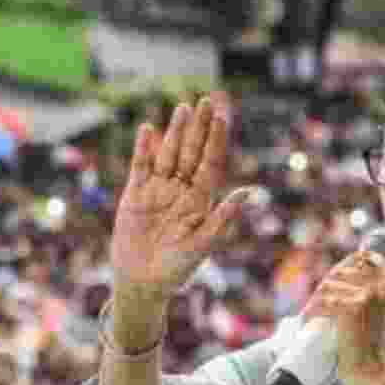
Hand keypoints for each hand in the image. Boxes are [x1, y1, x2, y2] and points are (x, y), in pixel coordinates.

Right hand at [108, 94, 257, 343]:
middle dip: (198, 128)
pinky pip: (141, 167)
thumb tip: (249, 192)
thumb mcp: (203, 244)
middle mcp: (180, 191)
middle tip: (206, 101)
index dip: (216, 140)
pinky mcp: (135, 196)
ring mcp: (157, 191)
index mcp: (200, 200)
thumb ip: (223, 217)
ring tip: (183, 109)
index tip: (222, 117)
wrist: (142, 283)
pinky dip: (144, 149)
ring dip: (174, 132)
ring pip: (167, 155)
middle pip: (190, 153)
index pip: (210, 163)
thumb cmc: (176, 270)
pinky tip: (148, 130)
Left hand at [302, 248, 384, 384]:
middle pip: (340, 271)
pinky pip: (323, 302)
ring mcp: (369, 295)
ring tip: (313, 312)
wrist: (370, 366)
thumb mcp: (375, 305)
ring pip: (328, 286)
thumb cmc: (368, 337)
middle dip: (325, 287)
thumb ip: (366, 283)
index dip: (344, 265)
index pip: (364, 257)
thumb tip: (350, 262)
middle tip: (318, 301)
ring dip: (317, 300)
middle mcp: (383, 285)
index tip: (333, 278)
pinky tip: (310, 319)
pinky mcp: (353, 307)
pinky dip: (313, 311)